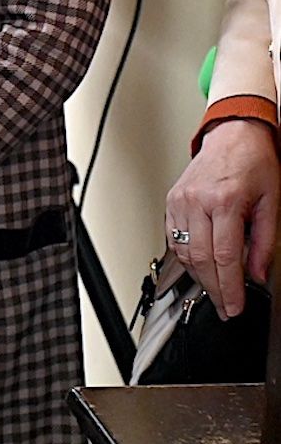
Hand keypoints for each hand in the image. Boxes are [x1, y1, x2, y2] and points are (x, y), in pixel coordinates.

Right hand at [166, 118, 279, 317]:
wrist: (233, 136)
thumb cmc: (254, 163)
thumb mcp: (272, 203)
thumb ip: (264, 242)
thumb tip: (257, 273)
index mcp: (224, 202)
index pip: (225, 257)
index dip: (230, 287)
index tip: (235, 306)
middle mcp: (197, 201)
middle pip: (201, 258)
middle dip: (214, 289)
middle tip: (225, 307)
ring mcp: (180, 201)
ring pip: (183, 251)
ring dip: (198, 275)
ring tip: (214, 289)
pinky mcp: (172, 200)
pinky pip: (172, 237)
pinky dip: (185, 256)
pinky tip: (198, 265)